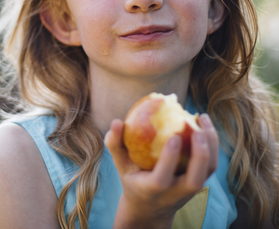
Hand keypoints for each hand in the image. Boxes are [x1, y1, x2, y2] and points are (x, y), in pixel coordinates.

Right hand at [105, 114, 217, 228]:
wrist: (151, 208)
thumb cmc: (132, 179)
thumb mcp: (120, 165)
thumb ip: (115, 144)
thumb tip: (117, 121)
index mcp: (153, 190)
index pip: (163, 178)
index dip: (170, 158)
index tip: (174, 137)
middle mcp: (175, 193)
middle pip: (194, 180)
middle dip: (200, 155)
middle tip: (197, 129)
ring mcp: (189, 189)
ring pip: (208, 171)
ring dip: (210, 145)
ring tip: (202, 118)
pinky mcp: (199, 182)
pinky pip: (210, 164)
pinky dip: (211, 143)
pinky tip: (204, 123)